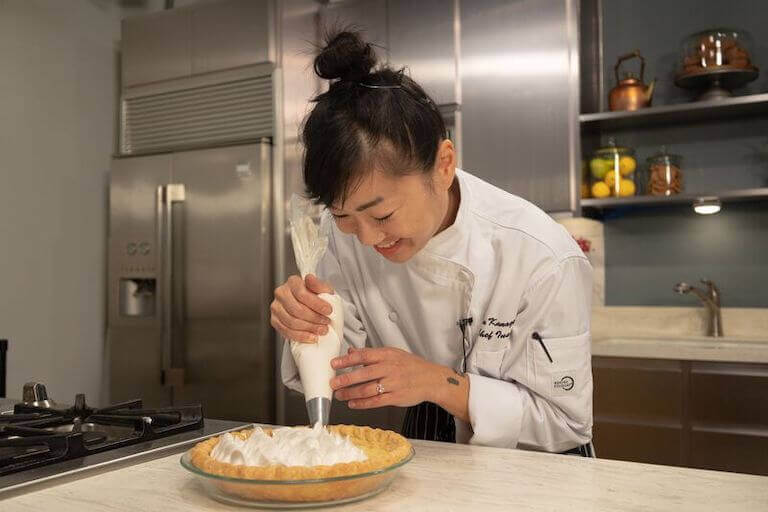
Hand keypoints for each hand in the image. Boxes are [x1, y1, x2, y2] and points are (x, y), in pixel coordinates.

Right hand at [270, 274, 334, 342]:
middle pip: (297, 309)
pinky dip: (301, 336)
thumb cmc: (316, 296)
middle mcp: (281, 293)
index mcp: (293, 282)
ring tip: (322, 330)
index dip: (317, 304)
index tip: (329, 310)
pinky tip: (312, 336)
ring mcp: (276, 307)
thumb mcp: (323, 289)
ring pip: (291, 322)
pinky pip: (286, 331)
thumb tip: (310, 278)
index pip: (302, 294)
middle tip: (326, 322)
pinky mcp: (274, 320)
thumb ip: (319, 285)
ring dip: (309, 328)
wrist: (310, 306)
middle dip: (314, 318)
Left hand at [330, 347, 444, 408]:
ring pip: (368, 389)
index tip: (334, 363)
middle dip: (346, 379)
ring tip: (339, 395)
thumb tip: (351, 352)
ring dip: (351, 393)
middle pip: (364, 374)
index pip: (364, 355)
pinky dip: (362, 403)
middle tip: (333, 383)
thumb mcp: (393, 354)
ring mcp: (393, 384)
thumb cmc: (411, 366)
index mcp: (387, 355)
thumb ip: (371, 354)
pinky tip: (353, 403)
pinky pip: (376, 401)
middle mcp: (390, 369)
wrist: (432, 379)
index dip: (347, 360)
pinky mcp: (396, 397)